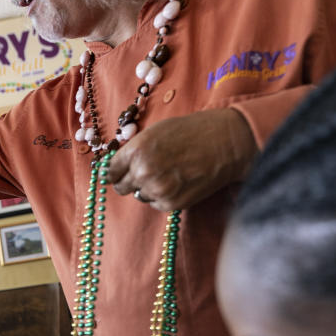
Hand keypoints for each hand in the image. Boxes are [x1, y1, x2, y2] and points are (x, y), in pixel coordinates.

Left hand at [106, 108, 256, 211]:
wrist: (225, 143)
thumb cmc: (192, 132)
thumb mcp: (156, 132)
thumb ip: (135, 150)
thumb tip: (117, 166)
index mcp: (135, 150)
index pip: (110, 172)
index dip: (115, 172)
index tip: (120, 172)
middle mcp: (142, 172)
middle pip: (121, 187)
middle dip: (130, 181)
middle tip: (146, 173)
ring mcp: (157, 189)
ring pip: (140, 195)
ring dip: (148, 188)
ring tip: (169, 173)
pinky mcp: (171, 203)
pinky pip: (156, 204)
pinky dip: (163, 196)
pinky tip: (178, 182)